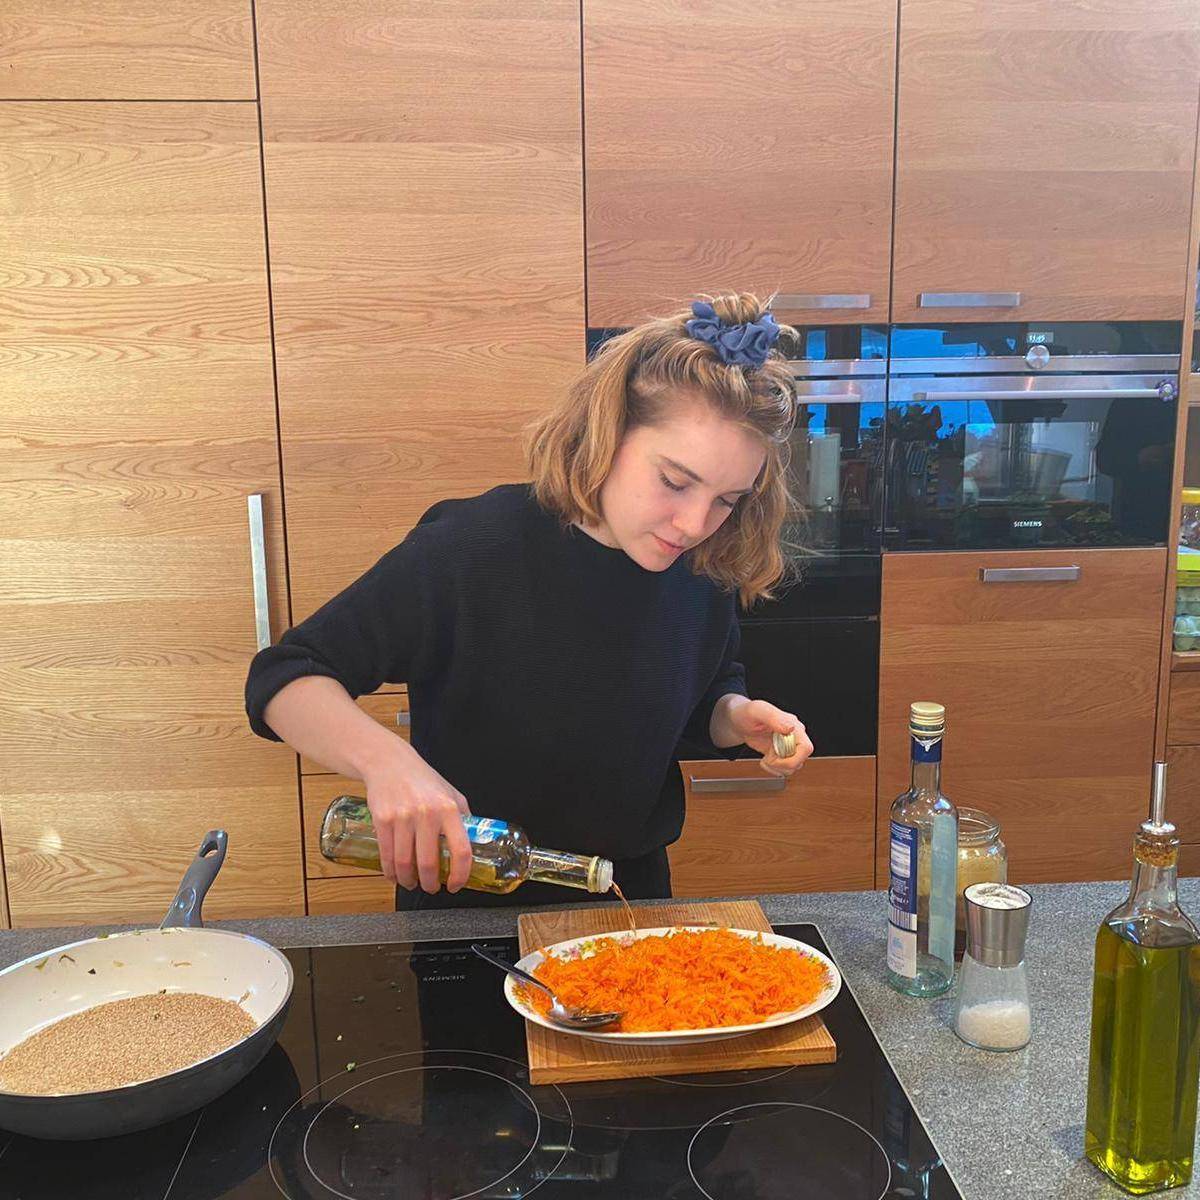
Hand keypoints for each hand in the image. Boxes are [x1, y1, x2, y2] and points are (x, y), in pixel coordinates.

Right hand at [362, 750, 472, 892]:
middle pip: (428, 863)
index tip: (455, 884)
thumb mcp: (451, 793)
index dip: (460, 874)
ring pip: (405, 863)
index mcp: (449, 809)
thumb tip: (475, 841)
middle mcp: (427, 814)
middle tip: (432, 888)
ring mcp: (403, 818)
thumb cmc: (423, 779)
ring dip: (408, 881)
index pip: (461, 850)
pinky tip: (395, 875)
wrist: (390, 763)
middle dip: (430, 884)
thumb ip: (463, 817)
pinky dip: (390, 872)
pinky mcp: (383, 820)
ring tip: (412, 883)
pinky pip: (386, 855)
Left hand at [726, 698, 813, 776]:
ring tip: (765, 760)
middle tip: (767, 759)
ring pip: (794, 767)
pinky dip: (775, 769)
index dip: (792, 759)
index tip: (774, 758)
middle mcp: (794, 736)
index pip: (806, 748)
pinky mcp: (782, 753)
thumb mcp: (756, 711)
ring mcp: (788, 745)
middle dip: (782, 765)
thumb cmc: (746, 712)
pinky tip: (765, 761)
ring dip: (778, 768)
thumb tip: (790, 727)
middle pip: (800, 760)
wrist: (738, 721)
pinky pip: (785, 768)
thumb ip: (773, 717)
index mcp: (793, 725)